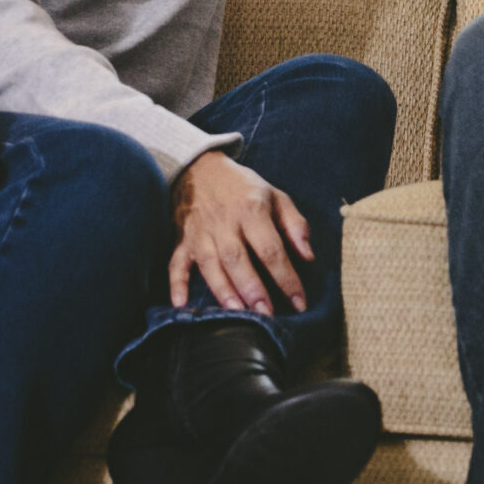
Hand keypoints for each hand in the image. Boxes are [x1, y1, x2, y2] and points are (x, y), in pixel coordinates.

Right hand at [168, 151, 312, 313]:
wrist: (201, 168)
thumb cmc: (244, 187)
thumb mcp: (276, 196)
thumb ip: (295, 225)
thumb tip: (308, 256)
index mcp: (251, 211)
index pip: (271, 249)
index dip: (286, 277)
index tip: (299, 302)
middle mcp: (225, 223)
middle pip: (237, 259)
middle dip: (252, 289)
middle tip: (266, 315)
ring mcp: (201, 233)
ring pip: (210, 265)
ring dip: (222, 291)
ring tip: (236, 315)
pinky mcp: (184, 239)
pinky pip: (177, 262)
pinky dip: (176, 283)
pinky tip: (179, 303)